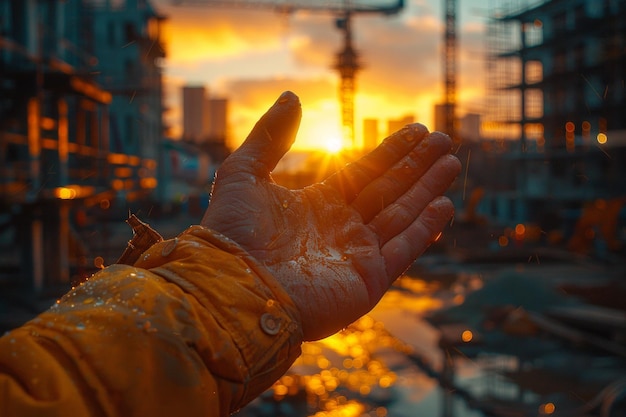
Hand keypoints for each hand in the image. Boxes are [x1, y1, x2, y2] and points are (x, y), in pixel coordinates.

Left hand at [201, 91, 460, 339]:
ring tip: (451, 163)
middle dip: (417, 165)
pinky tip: (443, 205)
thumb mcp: (244, 172)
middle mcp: (341, 228)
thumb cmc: (232, 233)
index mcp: (318, 204)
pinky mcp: (367, 280)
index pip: (364, 172)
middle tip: (444, 140)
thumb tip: (292, 97)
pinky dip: (424, 229)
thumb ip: (270, 136)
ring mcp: (356, 255)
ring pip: (401, 215)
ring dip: (427, 190)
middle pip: (388, 190)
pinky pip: (402, 250)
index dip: (391, 151)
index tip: (416, 130)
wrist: (232, 288)